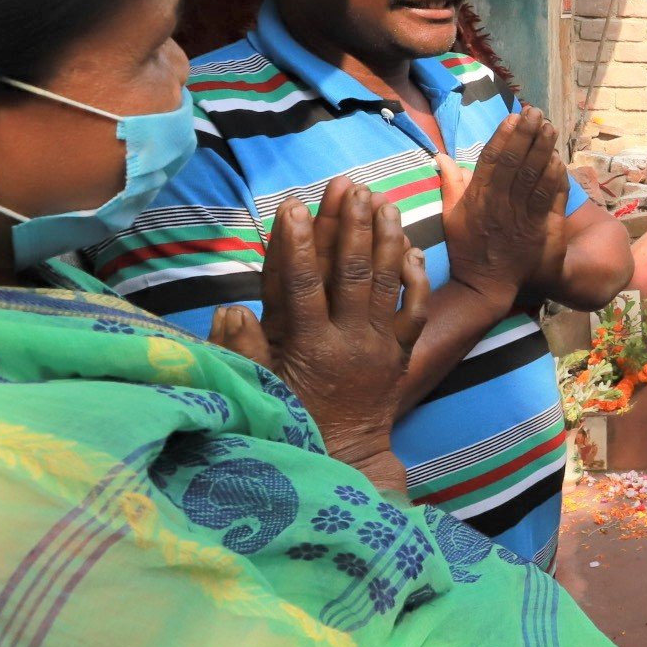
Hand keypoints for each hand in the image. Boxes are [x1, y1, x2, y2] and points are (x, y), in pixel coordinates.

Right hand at [210, 176, 428, 490]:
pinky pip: (414, 312)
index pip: (302, 284)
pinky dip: (415, 279)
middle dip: (350, 226)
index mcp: (310, 347)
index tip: (292, 204)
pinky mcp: (402, 355)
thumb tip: (230, 308)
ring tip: (382, 200)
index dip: (297, 243)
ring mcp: (381, 346)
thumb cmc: (292, 421)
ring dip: (385, 238)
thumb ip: (243, 349)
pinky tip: (412, 248)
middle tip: (350, 186)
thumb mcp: (258, 389)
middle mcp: (350, 341)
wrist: (343, 460)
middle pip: (353, 273)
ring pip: (387, 284)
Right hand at [438, 110, 568, 310]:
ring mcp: (522, 217)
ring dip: (544, 150)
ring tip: (550, 128)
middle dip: (527, 135)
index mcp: (478, 199)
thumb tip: (440, 155)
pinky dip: (555, 177)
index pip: (492, 161)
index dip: (504, 137)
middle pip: (516, 163)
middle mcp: (500, 205)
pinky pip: (550, 198)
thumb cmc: (468, 248)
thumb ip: (450, 184)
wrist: (487, 285)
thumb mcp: (450, 217)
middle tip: (536, 113)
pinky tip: (558, 159)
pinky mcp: (541, 229)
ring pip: (535, 177)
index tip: (512, 118)